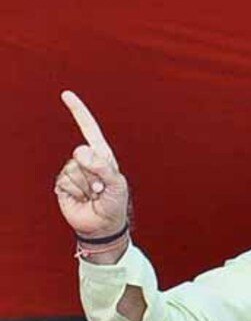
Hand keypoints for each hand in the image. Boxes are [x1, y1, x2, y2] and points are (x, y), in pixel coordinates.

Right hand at [54, 91, 128, 237]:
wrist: (102, 226)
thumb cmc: (114, 204)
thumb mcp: (116, 184)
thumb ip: (102, 167)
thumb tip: (80, 152)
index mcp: (102, 155)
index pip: (89, 129)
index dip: (78, 112)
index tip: (66, 94)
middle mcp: (85, 160)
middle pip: (82, 154)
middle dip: (94, 172)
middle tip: (102, 188)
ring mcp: (72, 171)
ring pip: (74, 169)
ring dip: (86, 185)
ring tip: (93, 195)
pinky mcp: (62, 184)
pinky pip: (65, 181)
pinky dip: (76, 192)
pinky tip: (82, 199)